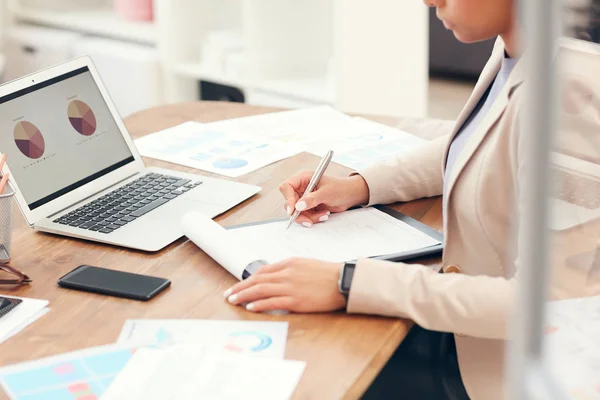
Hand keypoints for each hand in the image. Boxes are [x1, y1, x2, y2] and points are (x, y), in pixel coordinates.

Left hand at [223, 258, 346, 312]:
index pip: (263, 270)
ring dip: (244, 295)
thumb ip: (291, 270)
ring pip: (260, 290)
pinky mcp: (295, 300)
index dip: (249, 278)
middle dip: (240, 287)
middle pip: (258, 280)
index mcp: (290, 263)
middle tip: (228, 293)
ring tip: (233, 300)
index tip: (239, 284)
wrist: (343, 280)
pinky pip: (272, 302)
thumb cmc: (329, 274)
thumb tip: (277, 277)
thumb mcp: (307, 265)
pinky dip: (259, 304)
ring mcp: (290, 287)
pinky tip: (250, 306)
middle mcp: (287, 273)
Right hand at [280, 172, 369, 226]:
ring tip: (322, 215)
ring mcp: (304, 198)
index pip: (287, 187)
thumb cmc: (340, 188)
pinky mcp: (308, 207)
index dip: (288, 198)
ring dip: (308, 217)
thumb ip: (312, 199)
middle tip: (308, 220)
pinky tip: (323, 215)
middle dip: (299, 213)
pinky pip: (304, 216)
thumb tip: (298, 206)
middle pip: (290, 202)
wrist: (350, 195)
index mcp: (304, 178)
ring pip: (296, 212)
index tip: (293, 210)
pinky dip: (313, 218)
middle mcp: (302, 188)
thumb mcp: (327, 193)